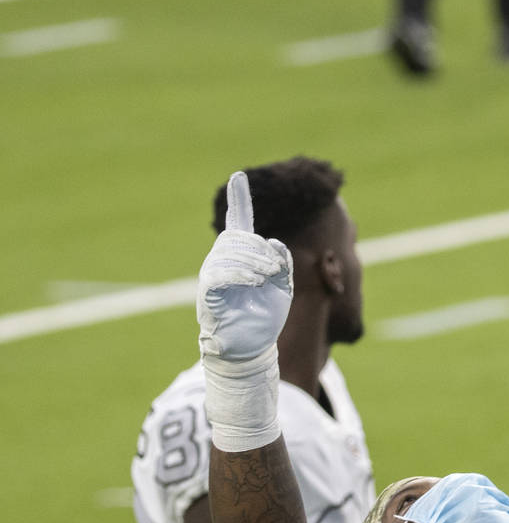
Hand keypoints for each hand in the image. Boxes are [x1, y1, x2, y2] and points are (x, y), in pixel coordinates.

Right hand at [197, 172, 292, 361]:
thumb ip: (283, 261)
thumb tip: (273, 242)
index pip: (239, 222)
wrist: (251, 346)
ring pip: (231, 254)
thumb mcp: (284, 285)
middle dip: (259, 249)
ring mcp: (213, 275)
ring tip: (268, 278)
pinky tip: (255, 282)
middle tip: (275, 270)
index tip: (239, 176)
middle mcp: (223, 261)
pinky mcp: (209, 292)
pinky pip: (221, 274)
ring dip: (255, 263)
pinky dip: (240, 274)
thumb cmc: (265, 315)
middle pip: (238, 238)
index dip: (240, 200)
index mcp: (242, 257)